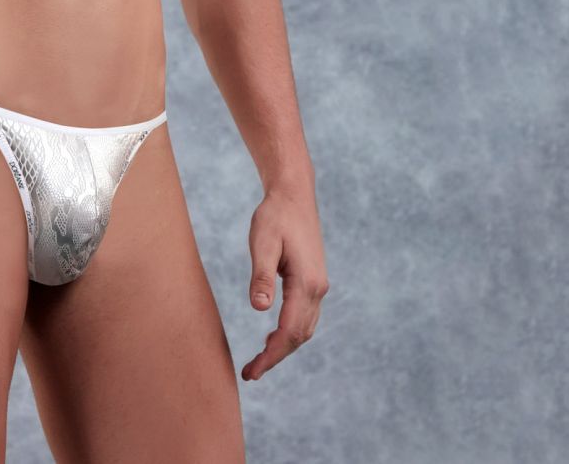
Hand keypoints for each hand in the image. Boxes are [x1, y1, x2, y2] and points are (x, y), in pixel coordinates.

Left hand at [241, 183, 328, 381]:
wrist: (294, 194)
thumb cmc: (274, 216)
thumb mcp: (262, 242)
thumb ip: (261, 275)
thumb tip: (259, 308)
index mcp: (306, 283)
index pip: (289, 332)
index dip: (271, 356)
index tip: (252, 372)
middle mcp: (318, 289)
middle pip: (299, 336)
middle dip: (276, 357)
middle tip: (250, 373)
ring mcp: (318, 285)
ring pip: (305, 329)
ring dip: (284, 347)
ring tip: (258, 361)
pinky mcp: (314, 280)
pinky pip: (305, 316)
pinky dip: (290, 333)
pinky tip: (273, 336)